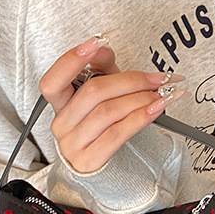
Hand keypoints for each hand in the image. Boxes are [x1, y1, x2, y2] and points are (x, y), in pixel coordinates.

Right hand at [40, 30, 187, 173]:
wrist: (111, 171)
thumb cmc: (106, 130)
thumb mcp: (105, 96)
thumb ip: (102, 69)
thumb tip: (102, 46)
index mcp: (60, 105)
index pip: (52, 81)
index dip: (71, 61)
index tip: (96, 42)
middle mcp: (62, 125)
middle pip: (94, 92)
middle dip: (130, 80)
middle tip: (157, 78)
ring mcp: (73, 145)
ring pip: (108, 111)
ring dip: (141, 99)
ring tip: (161, 94)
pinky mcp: (90, 160)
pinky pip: (117, 133)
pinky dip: (140, 117)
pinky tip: (156, 109)